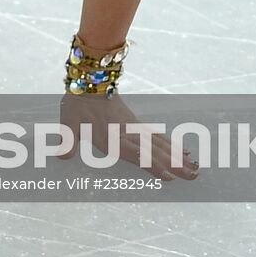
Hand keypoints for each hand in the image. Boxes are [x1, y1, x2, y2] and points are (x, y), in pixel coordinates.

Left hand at [58, 92, 198, 179]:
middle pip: (154, 151)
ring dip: (177, 157)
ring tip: (194, 169)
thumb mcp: (68, 123)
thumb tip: (61, 157)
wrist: (89, 79)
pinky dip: (171, 144)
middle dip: (174, 165)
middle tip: (193, 176)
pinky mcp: (136, 123)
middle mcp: (126, 134)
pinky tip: (183, 151)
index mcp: (110, 137)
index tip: (168, 176)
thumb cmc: (76, 104)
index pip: (134, 154)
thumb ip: (68, 142)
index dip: (151, 165)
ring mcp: (133, 128)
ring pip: (159, 144)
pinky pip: (156, 135)